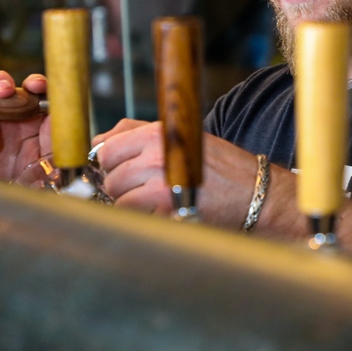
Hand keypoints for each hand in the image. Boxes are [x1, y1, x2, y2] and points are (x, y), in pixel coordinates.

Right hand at [0, 71, 49, 180]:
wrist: (9, 213)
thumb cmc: (33, 188)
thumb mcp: (54, 159)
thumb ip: (57, 133)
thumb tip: (58, 108)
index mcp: (31, 120)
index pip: (31, 90)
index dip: (33, 83)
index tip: (36, 87)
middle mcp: (7, 121)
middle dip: (0, 83)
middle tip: (4, 92)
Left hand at [92, 120, 256, 228]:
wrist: (254, 192)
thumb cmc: (218, 166)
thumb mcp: (181, 137)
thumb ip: (137, 133)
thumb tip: (97, 142)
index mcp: (158, 133)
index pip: (107, 148)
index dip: (111, 163)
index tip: (122, 169)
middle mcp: (157, 155)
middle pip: (110, 175)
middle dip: (120, 185)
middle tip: (142, 188)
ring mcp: (161, 183)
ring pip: (119, 198)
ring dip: (131, 204)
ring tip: (154, 202)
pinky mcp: (167, 210)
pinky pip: (136, 216)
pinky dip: (145, 217)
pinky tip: (164, 212)